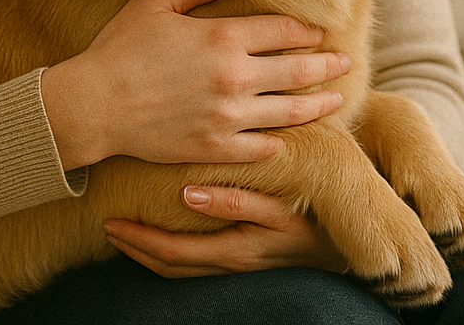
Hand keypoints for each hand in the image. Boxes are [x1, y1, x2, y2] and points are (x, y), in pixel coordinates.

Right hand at [40, 0, 351, 169]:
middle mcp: (235, 77)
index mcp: (224, 38)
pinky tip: (290, 138)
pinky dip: (280, 143)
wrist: (93, 106)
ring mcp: (229, 117)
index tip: (320, 31)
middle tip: (346, 64)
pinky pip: (262, 148)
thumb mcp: (155, 3)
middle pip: (299, 71)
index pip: (284, 30)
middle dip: (328, 67)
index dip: (308, 30)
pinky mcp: (216, 148)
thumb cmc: (120, 50)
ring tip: (335, 101)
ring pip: (290, 112)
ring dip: (318, 106)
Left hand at [103, 186, 347, 276]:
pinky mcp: (248, 259)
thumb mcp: (281, 206)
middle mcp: (235, 263)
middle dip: (137, 249)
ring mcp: (241, 265)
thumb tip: (188, 192)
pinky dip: (174, 253)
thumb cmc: (318, 214)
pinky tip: (163, 234)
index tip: (113, 222)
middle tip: (108, 226)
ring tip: (124, 232)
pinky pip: (202, 263)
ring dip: (150, 254)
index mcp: (237, 251)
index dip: (140, 242)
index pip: (174, 254)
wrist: (355, 242)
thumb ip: (237, 200)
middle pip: (172, 266)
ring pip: (184, 269)